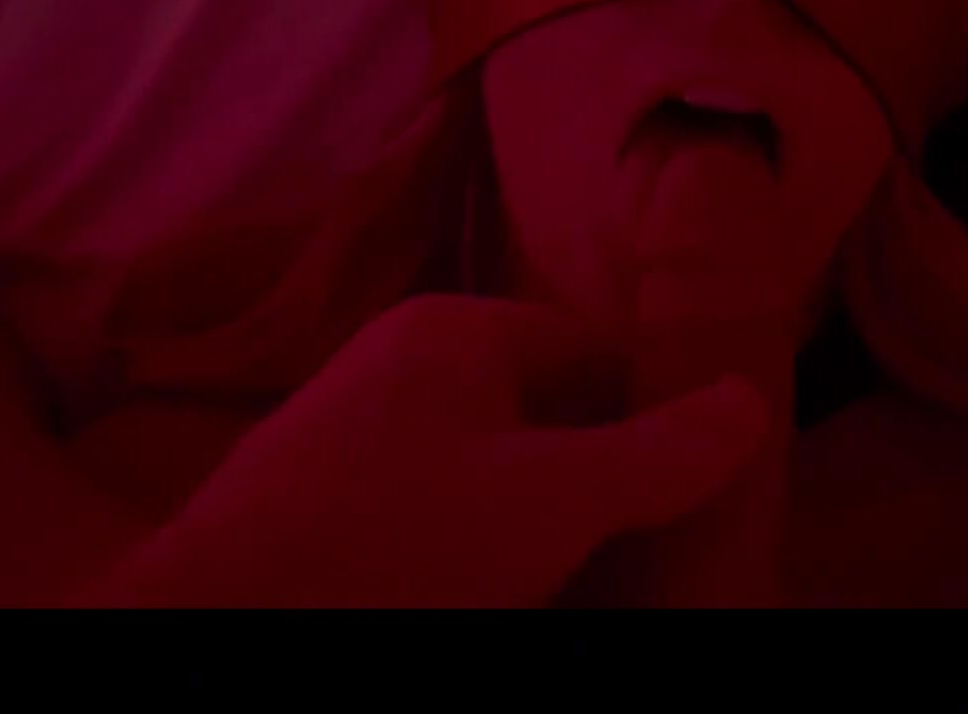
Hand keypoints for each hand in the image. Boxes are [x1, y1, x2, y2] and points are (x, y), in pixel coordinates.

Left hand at [100, 295, 767, 606]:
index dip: (665, 406)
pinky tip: (532, 596)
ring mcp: (370, 459)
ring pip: (505, 487)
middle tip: (676, 541)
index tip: (720, 472)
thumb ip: (656, 454)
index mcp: (455, 339)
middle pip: (554, 423)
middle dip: (618, 483)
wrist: (218, 629)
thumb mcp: (549, 499)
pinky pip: (455, 533)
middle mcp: (408, 382)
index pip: (595, 349)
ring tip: (617, 583)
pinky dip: (503, 565)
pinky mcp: (345, 531)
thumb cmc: (392, 544)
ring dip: (563, 535)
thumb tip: (749, 401)